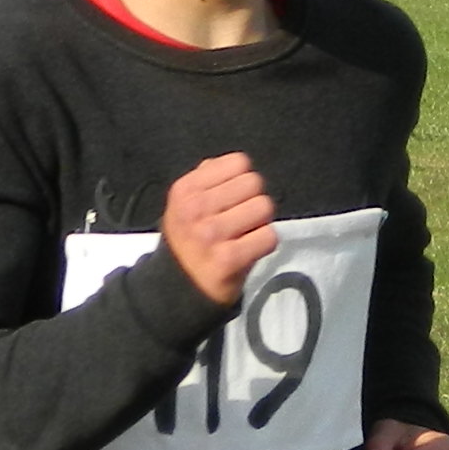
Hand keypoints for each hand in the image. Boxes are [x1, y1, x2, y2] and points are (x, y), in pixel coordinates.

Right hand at [161, 151, 274, 305]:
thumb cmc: (190, 241)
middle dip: (253, 199)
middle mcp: (195, 209)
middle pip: (254, 182)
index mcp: (185, 189)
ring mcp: (211, 234)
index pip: (239, 162)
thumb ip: (207, 177)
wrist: (179, 287)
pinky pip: (269, 236)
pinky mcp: (229, 258)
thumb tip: (234, 164)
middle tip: (242, 219)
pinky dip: (265, 244)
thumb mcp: (185, 203)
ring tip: (245, 234)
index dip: (242, 180)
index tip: (233, 198)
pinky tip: (249, 250)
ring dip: (261, 222)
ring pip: (264, 207)